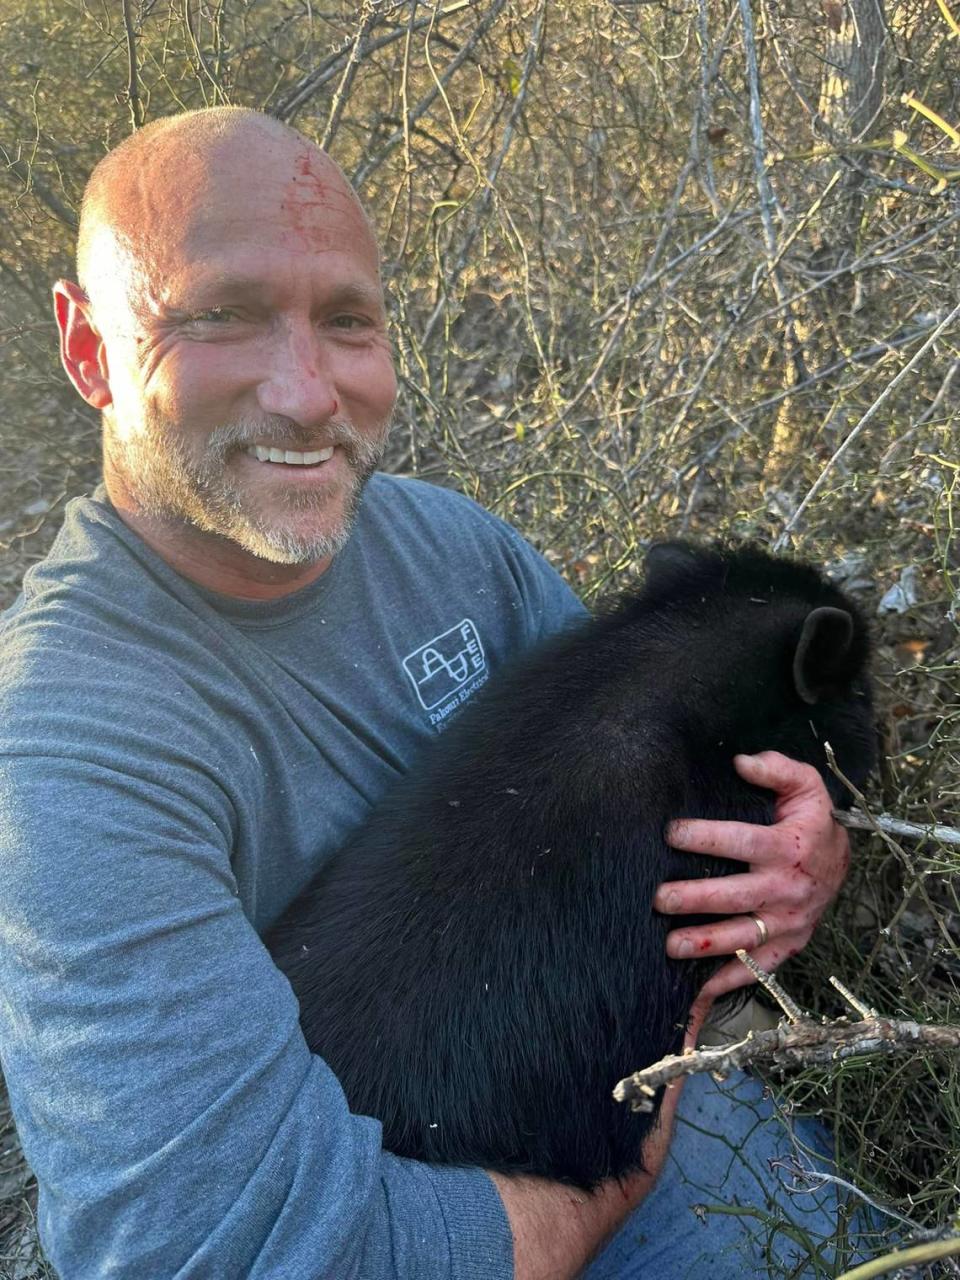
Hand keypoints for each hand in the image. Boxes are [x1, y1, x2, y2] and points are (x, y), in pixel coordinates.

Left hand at [653, 751, 849, 997]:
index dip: (705, 837)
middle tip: (658, 898)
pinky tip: (696, 990)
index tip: (671, 833)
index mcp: (787, 847)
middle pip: (735, 896)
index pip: (741, 841)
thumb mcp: (804, 785)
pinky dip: (727, 982)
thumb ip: (775, 769)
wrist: (841, 862)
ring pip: (742, 937)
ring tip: (669, 946)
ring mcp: (788, 923)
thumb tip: (741, 762)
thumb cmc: (810, 820)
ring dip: (705, 943)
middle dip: (694, 898)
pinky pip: (757, 969)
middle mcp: (787, 889)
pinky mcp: (787, 946)